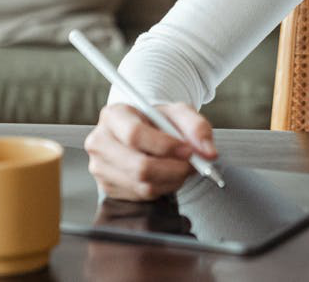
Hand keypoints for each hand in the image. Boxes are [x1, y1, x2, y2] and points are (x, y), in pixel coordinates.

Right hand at [84, 102, 218, 200]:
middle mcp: (100, 142)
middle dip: (174, 169)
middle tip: (193, 164)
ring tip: (182, 167)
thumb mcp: (179, 113)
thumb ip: (197, 126)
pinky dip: (163, 188)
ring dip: (172, 180)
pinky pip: (142, 195)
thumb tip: (208, 152)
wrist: (143, 131)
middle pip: (138, 166)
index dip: (165, 146)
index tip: (188, 149)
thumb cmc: (157, 120)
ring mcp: (100, 168)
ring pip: (143, 184)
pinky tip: (168, 175)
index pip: (135, 134)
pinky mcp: (108, 187)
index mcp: (113, 115)